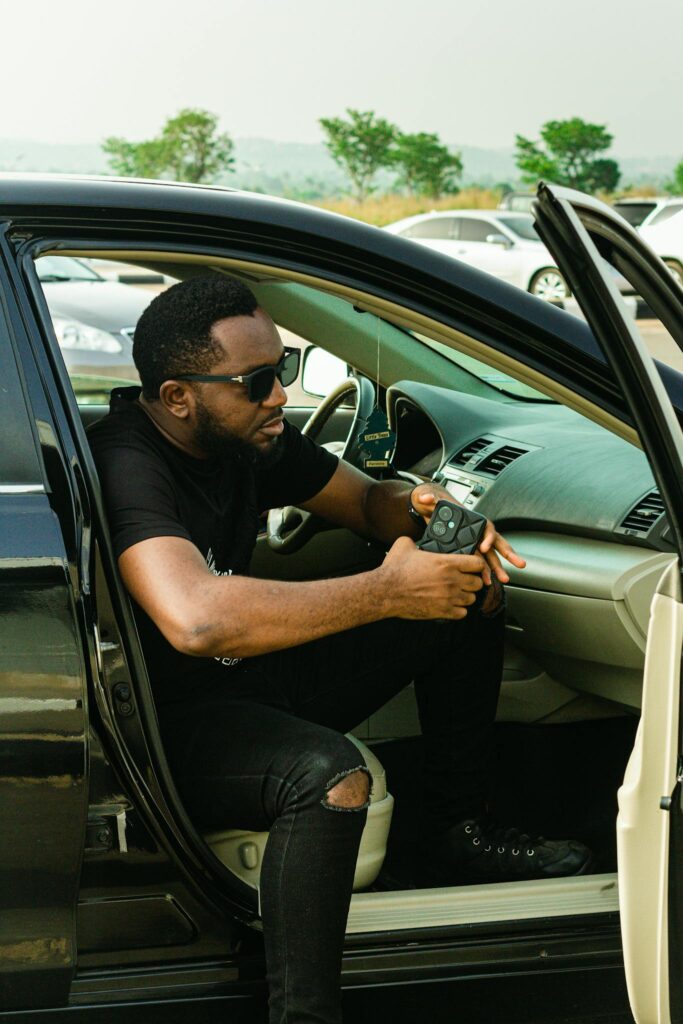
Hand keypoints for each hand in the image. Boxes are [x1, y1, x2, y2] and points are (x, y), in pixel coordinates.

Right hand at [382, 535, 485, 620]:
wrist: (386, 591)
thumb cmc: (395, 569)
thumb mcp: (404, 545)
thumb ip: (415, 540)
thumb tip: (415, 541)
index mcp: (446, 563)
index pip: (477, 564)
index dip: (476, 564)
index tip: (471, 566)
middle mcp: (452, 580)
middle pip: (478, 583)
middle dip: (472, 581)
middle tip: (464, 581)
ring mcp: (448, 597)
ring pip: (471, 599)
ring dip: (466, 596)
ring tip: (457, 594)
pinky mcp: (442, 611)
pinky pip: (462, 613)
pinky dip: (458, 610)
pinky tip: (451, 605)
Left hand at [410, 483, 526, 584]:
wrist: (432, 510)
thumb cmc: (435, 505)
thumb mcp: (431, 500)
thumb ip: (429, 498)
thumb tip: (425, 498)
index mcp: (473, 520)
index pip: (486, 528)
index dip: (488, 537)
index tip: (483, 547)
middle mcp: (478, 532)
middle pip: (496, 543)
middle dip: (508, 554)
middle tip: (520, 564)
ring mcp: (475, 542)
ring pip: (490, 556)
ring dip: (498, 567)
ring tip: (505, 579)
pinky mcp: (469, 550)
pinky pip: (480, 562)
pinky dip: (484, 571)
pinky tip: (488, 581)